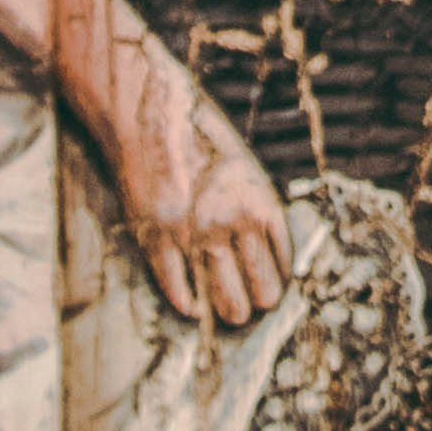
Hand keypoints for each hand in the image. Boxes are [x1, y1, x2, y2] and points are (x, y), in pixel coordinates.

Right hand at [88, 0, 292, 327]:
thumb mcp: (245, 169)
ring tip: (227, 313)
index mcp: (261, 203)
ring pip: (222, 301)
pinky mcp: (157, 239)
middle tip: (249, 305)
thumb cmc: (200, 138)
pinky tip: (192, 307)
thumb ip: (257, 211)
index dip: (278, 284)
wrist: (149, 117)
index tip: (272, 290)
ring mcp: (194, 234)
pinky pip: (177, 288)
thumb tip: (269, 255)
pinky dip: (186, 302)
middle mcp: (232, 223)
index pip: (282, 267)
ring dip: (226, 311)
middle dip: (255, 302)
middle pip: (258, 292)